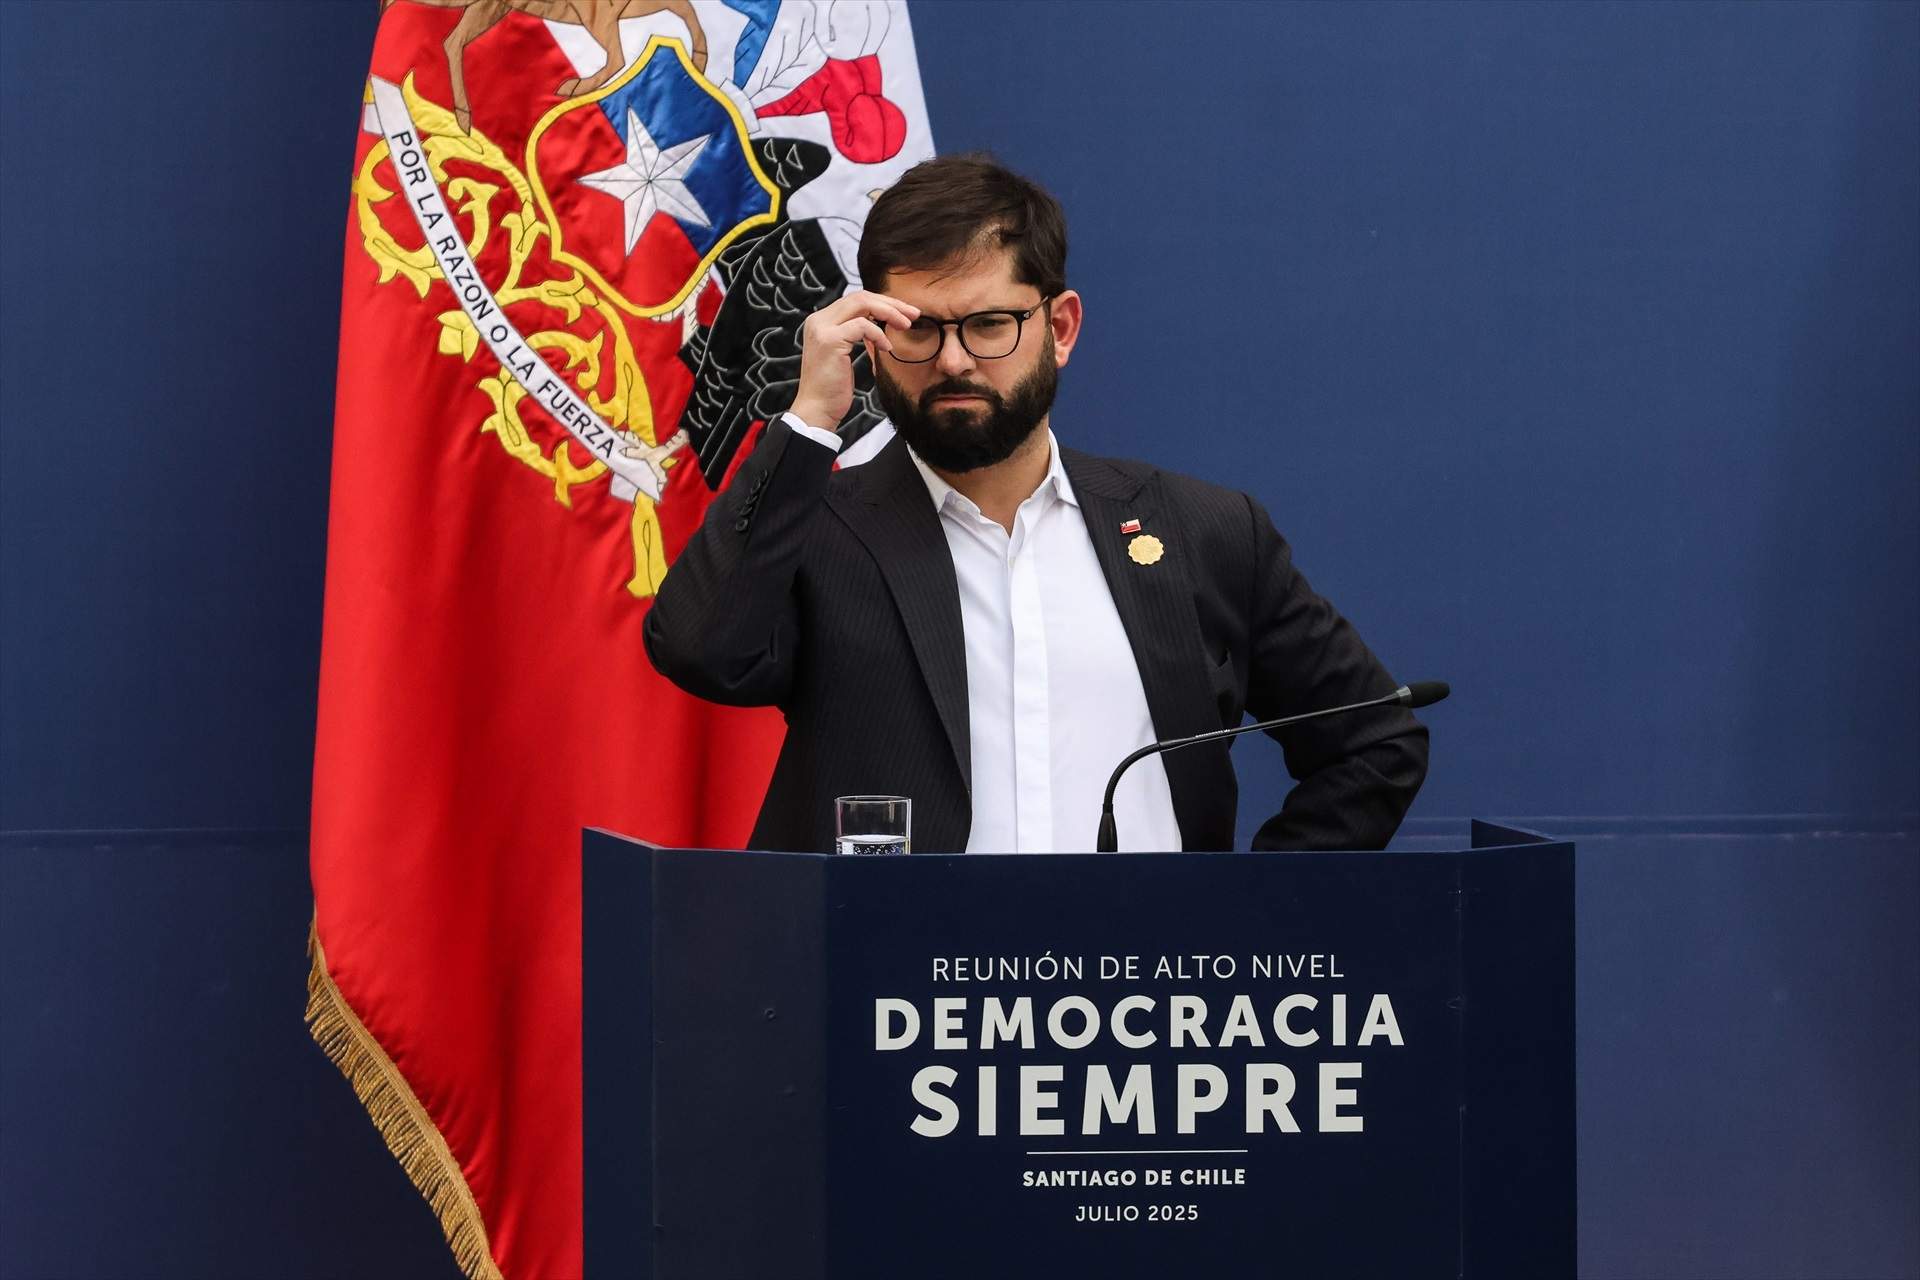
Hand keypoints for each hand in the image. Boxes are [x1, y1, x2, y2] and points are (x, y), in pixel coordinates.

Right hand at [788, 290, 919, 430]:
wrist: (816, 410)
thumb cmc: (832, 388)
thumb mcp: (843, 355)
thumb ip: (854, 334)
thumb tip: (878, 323)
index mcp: (821, 321)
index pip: (855, 300)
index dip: (882, 303)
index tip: (904, 313)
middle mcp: (818, 320)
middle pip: (860, 297)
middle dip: (891, 303)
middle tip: (914, 314)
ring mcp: (822, 329)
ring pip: (862, 304)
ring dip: (889, 313)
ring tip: (907, 325)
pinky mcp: (830, 340)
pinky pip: (862, 326)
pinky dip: (879, 335)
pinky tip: (887, 348)